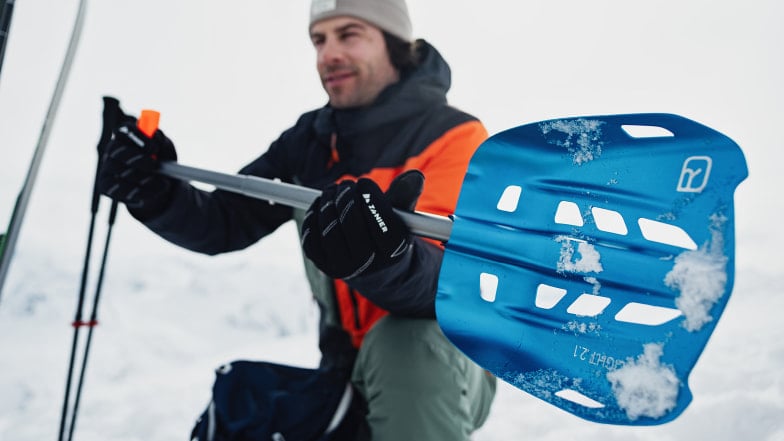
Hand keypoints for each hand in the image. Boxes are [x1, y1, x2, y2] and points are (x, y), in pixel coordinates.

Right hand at [96, 119, 177, 216]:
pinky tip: (154, 192)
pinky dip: (139, 192)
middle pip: (115, 149)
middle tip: (155, 165)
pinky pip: (118, 189)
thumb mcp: (166, 150)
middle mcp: (112, 151)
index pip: (123, 130)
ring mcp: (106, 168)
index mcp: (126, 137)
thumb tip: (154, 135)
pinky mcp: (105, 186)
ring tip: (164, 184)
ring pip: (118, 170)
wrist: (162, 188)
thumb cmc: (162, 163)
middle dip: (136, 158)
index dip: (136, 137)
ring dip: (143, 178)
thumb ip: (161, 141)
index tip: (154, 147)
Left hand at [301, 170, 423, 279]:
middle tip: (346, 185)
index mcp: (392, 252)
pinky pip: (310, 236)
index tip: (365, 183)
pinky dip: (313, 215)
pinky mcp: (322, 264)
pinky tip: (321, 204)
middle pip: (351, 223)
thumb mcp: (401, 216)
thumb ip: (406, 196)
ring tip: (333, 191)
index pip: (382, 221)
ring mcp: (342, 267)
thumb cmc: (386, 232)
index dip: (370, 197)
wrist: (372, 266)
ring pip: (328, 227)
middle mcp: (368, 264)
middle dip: (346, 196)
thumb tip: (415, 176)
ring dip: (327, 201)